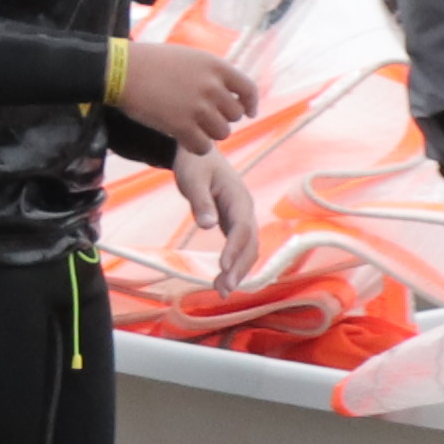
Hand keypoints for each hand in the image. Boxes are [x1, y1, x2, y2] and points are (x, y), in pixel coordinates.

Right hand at [110, 38, 255, 150]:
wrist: (122, 71)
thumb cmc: (151, 62)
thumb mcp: (188, 57)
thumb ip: (210, 73)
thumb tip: (229, 93)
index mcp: (215, 66)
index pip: (248, 89)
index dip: (250, 104)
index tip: (249, 113)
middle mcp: (211, 86)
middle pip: (235, 115)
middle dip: (222, 119)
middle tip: (205, 119)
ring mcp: (197, 107)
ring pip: (222, 133)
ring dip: (210, 134)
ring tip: (194, 128)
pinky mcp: (181, 126)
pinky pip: (204, 147)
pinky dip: (197, 147)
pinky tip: (186, 141)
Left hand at [183, 146, 264, 288]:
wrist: (198, 153)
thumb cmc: (195, 163)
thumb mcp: (193, 179)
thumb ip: (201, 201)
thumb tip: (208, 225)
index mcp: (238, 198)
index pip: (241, 227)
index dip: (234, 248)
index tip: (223, 267)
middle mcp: (245, 210)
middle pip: (250, 243)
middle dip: (239, 267)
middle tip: (224, 290)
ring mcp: (241, 217)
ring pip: (247, 248)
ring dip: (238, 270)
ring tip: (222, 291)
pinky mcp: (234, 223)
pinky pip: (239, 247)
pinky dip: (234, 264)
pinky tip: (223, 280)